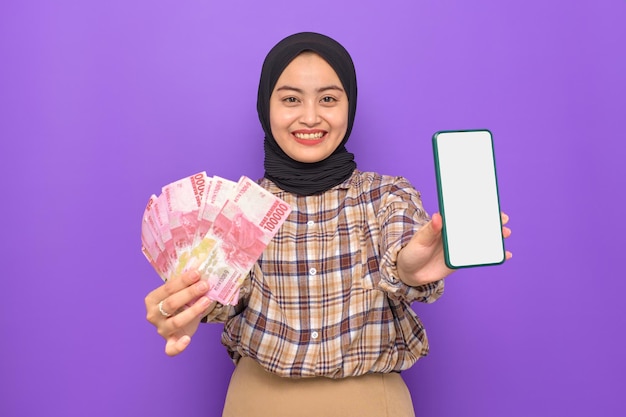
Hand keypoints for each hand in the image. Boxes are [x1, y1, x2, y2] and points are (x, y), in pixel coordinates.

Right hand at [144, 270, 215, 355]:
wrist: (180, 318)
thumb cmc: (180, 301)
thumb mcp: (181, 291)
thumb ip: (187, 283)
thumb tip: (204, 270)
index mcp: (152, 299)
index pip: (167, 288)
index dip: (183, 281)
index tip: (198, 273)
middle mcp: (153, 315)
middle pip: (171, 304)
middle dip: (189, 293)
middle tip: (205, 285)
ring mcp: (161, 330)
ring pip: (176, 322)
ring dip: (192, 311)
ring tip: (207, 301)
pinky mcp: (169, 342)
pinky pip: (170, 349)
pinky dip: (178, 346)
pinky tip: (187, 339)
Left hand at [397, 212, 512, 285]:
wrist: (409, 273)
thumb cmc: (412, 251)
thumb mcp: (420, 240)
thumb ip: (430, 230)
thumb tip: (438, 216)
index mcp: (445, 225)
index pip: (463, 214)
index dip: (477, 208)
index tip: (490, 205)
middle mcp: (454, 234)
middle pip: (475, 225)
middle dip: (491, 221)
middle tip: (503, 220)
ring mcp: (459, 246)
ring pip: (480, 239)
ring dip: (495, 236)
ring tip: (505, 233)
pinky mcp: (462, 259)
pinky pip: (479, 255)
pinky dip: (492, 254)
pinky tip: (505, 254)